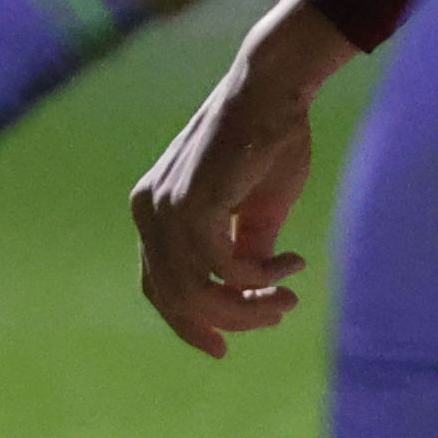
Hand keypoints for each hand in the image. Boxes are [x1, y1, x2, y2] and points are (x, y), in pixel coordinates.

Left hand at [133, 3, 353, 355]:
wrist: (273, 89)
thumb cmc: (267, 142)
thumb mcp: (255, 211)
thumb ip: (244, 250)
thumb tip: (248, 296)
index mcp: (154, 211)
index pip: (158, 287)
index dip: (189, 324)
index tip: (225, 348)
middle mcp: (148, 210)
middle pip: (175, 299)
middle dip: (229, 321)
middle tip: (278, 314)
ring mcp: (165, 207)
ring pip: (196, 292)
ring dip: (248, 308)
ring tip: (287, 297)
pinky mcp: (192, 203)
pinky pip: (224, 269)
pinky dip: (259, 279)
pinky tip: (289, 264)